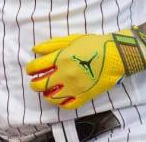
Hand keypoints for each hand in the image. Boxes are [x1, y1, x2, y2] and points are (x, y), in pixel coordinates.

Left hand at [26, 29, 145, 108]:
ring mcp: (74, 87)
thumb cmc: (93, 44)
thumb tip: (35, 50)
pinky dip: (60, 103)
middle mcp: (65, 74)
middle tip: (35, 82)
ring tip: (46, 91)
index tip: (31, 69)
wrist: (115, 55)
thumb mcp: (71, 39)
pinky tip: (59, 97)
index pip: (37, 67)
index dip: (30, 69)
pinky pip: (67, 105)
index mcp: (61, 58)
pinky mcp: (84, 96)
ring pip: (52, 97)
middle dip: (34, 84)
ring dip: (45, 95)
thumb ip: (52, 45)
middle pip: (40, 84)